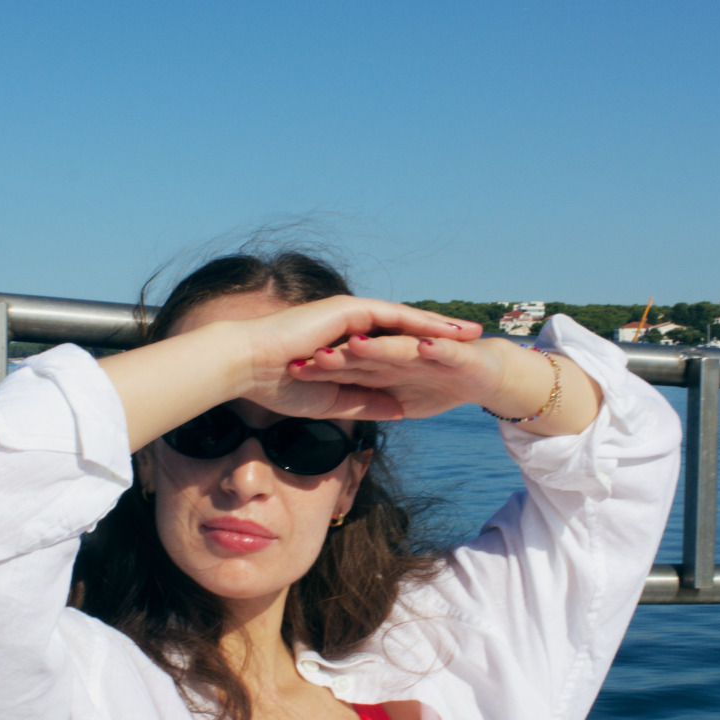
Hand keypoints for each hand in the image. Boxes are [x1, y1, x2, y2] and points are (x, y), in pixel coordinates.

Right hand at [101, 296, 481, 451]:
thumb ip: (365, 402)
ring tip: (471, 334)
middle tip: (473, 340)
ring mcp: (350, 314)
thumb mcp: (332, 400)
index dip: (419, 353)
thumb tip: (399, 409)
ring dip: (439, 326)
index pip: (390, 346)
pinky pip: (393, 317)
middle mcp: (350, 324)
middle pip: (404, 328)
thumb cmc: (276, 386)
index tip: (448, 362)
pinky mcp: (348, 311)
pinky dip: (420, 324)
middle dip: (440, 334)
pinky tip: (446, 331)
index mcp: (344, 342)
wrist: (247, 365)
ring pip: (405, 319)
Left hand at [290, 329, 603, 433]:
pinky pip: (442, 352)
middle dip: (342, 356)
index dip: (326, 370)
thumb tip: (344, 410)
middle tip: (314, 356)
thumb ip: (375, 403)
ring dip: (379, 348)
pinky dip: (432, 350)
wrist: (491, 373)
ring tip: (358, 344)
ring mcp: (429, 352)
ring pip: (399, 348)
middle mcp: (404, 354)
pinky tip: (421, 347)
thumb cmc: (444, 384)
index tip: (297, 373)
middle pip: (367, 355)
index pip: (351, 367)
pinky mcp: (457, 354)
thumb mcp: (401, 399)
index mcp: (388, 364)